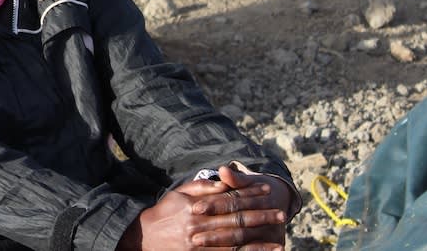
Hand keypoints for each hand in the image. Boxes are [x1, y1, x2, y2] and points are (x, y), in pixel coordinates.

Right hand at [117, 166, 287, 249]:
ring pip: (236, 244)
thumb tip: (224, 182)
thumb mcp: (179, 193)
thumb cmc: (164, 211)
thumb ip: (202, 187)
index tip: (268, 190)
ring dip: (259, 244)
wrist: (145, 236)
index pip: (230, 199)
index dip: (250, 194)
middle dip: (261, 217)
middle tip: (281, 215)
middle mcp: (201, 226)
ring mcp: (201, 245)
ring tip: (279, 242)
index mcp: (197, 207)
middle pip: (237, 221)